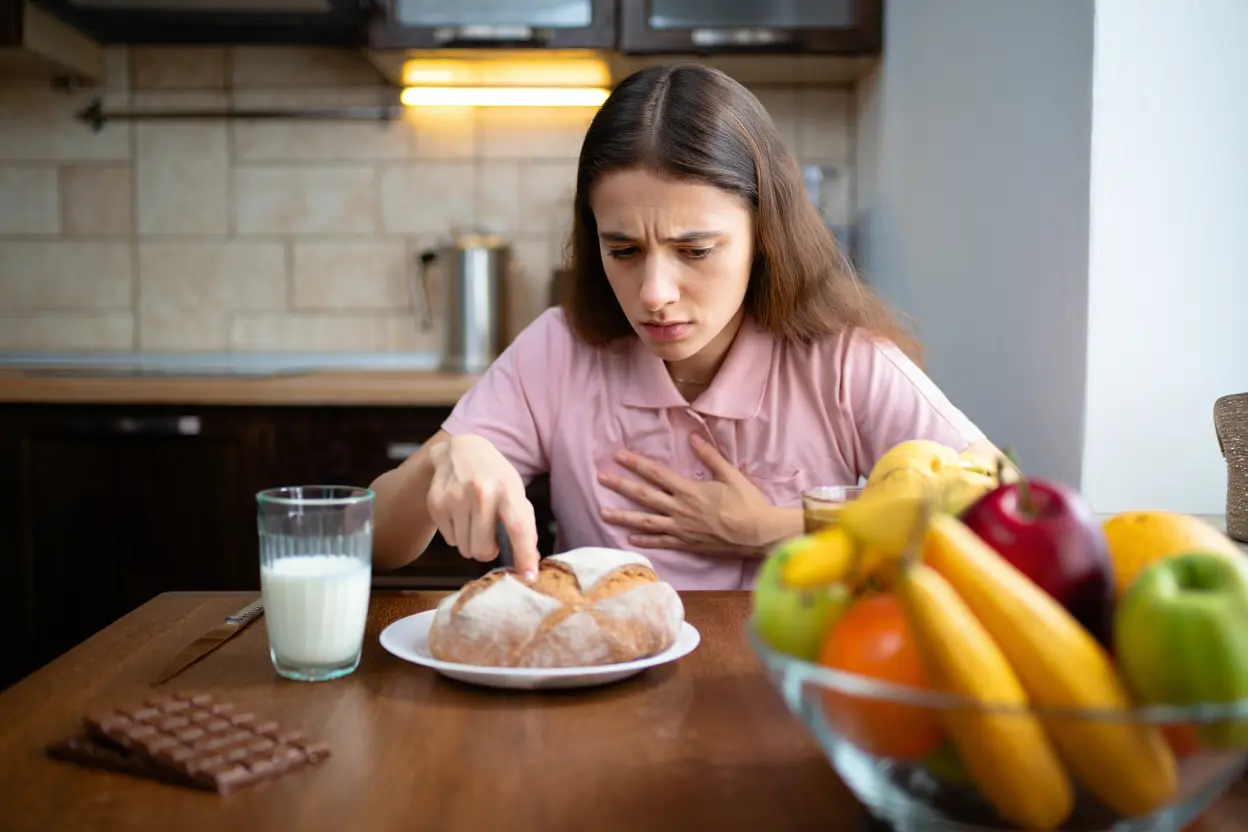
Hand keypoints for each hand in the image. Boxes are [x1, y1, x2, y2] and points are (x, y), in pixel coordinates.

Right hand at [425, 434, 540, 577]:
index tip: (528, 577)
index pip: (518, 528)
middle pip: (483, 550)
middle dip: (487, 552)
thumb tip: (530, 563)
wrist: (461, 450)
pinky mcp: (436, 503)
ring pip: (464, 549)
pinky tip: (460, 512)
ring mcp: (454, 498)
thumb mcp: (515, 491)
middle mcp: (480, 492)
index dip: (524, 555)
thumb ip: (524, 524)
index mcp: (506, 489)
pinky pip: (450, 541)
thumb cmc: (494, 476)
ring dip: (471, 542)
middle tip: (489, 538)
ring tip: (474, 520)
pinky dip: (457, 533)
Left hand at [598, 434, 787, 555]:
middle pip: (644, 495)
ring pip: (645, 521)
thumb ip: (710, 456)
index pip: (656, 473)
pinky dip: (644, 539)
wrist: (758, 534)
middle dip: (620, 485)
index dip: (635, 463)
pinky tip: (630, 537)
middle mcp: (680, 509)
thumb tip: (693, 436)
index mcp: (689, 490)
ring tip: (603, 512)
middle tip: (600, 478)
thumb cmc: (748, 503)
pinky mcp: (686, 544)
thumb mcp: (731, 474)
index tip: (618, 456)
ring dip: (623, 516)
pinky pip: (660, 542)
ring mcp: (681, 529)